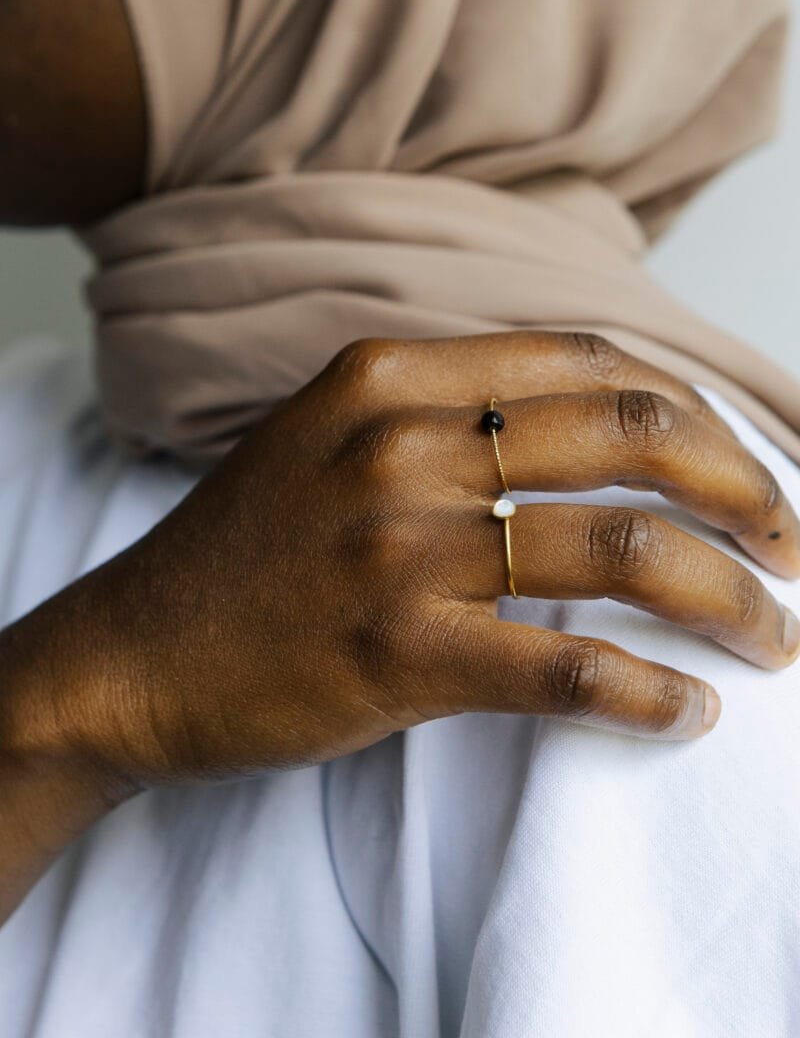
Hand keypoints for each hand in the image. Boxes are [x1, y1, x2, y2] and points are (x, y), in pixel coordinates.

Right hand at [5, 332, 799, 798]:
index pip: (594, 365)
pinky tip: (685, 713)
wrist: (133, 651)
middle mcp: (403, 443)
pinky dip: (646, 695)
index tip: (745, 468)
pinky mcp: (394, 653)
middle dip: (744, 492)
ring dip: (725, 601)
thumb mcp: (334, 432)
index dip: (697, 416)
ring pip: (618, 556)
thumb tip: (596, 419)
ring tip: (768, 638)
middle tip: (793, 546)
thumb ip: (451, 409)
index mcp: (394, 376)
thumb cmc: (248, 548)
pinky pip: (562, 668)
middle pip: (630, 441)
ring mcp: (397, 547)